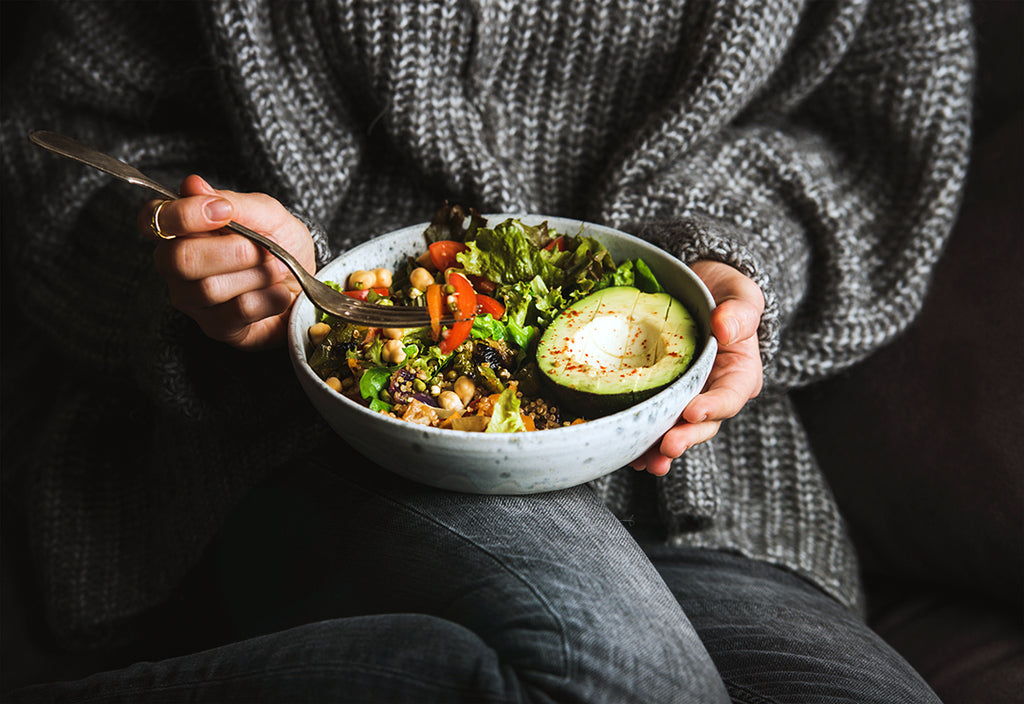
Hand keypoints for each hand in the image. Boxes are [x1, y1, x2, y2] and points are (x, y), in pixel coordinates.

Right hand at [142, 175, 315, 348]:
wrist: (308, 284)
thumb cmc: (281, 245)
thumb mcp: (268, 215)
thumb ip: (233, 202)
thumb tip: (192, 184)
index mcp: (181, 230)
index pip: (153, 219)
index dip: (183, 215)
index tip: (224, 211)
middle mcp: (176, 266)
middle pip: (180, 259)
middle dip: (233, 250)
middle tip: (264, 248)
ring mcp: (192, 300)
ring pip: (210, 288)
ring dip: (257, 274)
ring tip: (277, 269)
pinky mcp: (217, 328)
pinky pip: (238, 312)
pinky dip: (269, 298)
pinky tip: (279, 294)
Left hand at [629, 260, 764, 475]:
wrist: (697, 290)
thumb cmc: (723, 294)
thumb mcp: (740, 295)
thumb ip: (740, 312)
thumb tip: (726, 328)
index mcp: (739, 373)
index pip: (730, 395)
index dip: (713, 408)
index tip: (693, 413)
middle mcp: (713, 392)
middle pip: (703, 424)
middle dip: (685, 438)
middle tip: (667, 447)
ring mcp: (687, 398)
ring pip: (677, 430)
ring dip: (661, 450)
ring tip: (647, 463)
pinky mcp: (663, 398)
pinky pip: (653, 421)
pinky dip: (641, 437)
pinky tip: (627, 452)